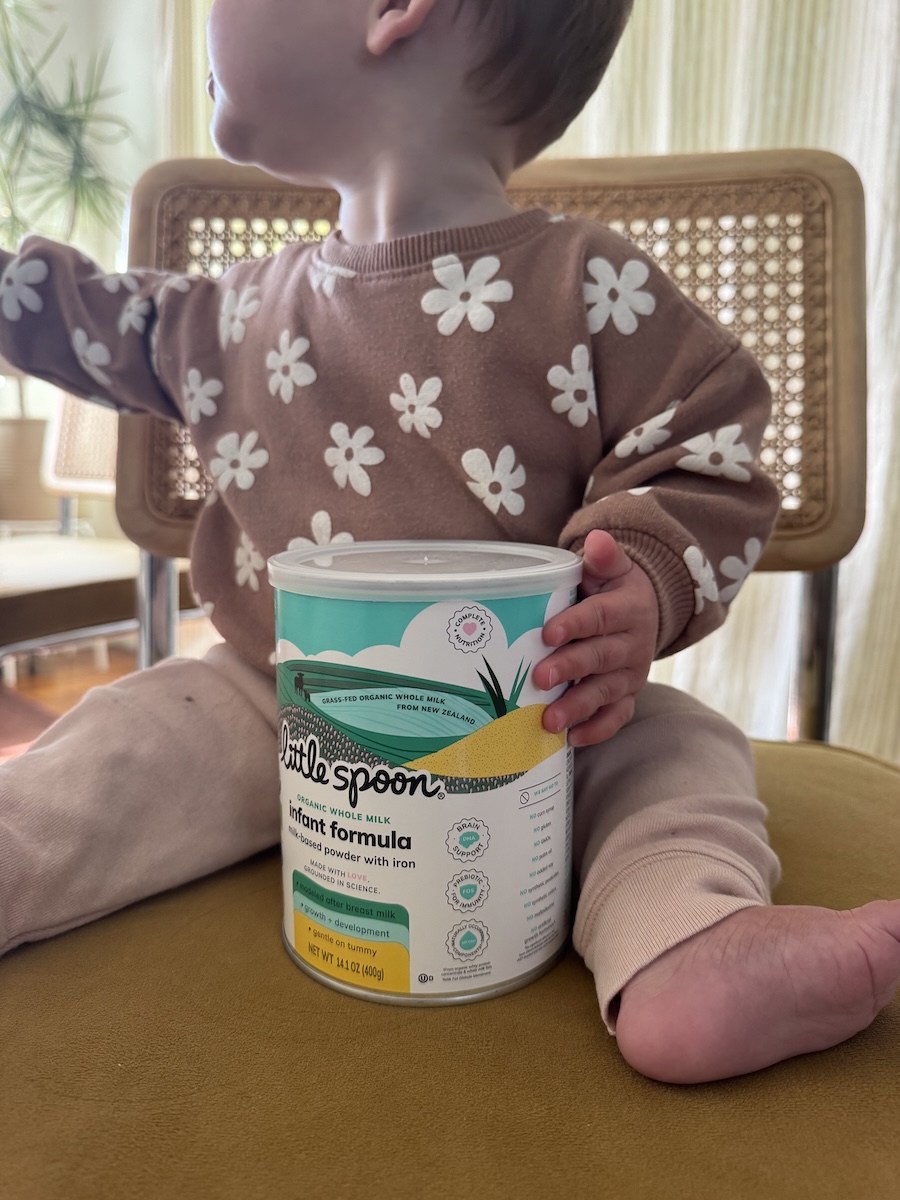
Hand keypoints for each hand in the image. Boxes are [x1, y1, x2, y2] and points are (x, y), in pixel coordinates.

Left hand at [534, 530, 658, 746]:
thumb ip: (604, 557)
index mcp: (627, 609)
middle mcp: (632, 645)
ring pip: (606, 692)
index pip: (598, 617)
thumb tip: (597, 540)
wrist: (643, 612)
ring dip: (578, 707)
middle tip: (539, 678)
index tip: (547, 632)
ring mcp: (630, 674)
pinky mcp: (627, 696)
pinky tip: (573, 739)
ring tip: (549, 721)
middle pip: (600, 658)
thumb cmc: (612, 589)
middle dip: (570, 669)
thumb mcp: (612, 568)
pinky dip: (598, 730)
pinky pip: (617, 717)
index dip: (574, 625)